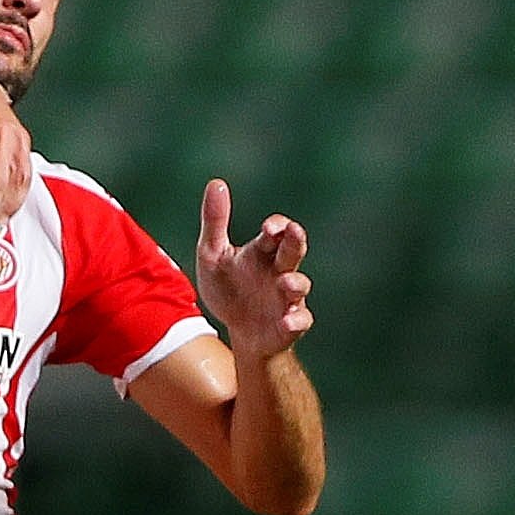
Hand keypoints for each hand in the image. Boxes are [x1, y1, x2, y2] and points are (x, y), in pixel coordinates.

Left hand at [196, 181, 312, 359]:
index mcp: (262, 252)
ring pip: (300, 286)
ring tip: (285, 283)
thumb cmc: (229, 289)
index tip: (270, 227)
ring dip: (295, 283)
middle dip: (295, 241)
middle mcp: (279, 271)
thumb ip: (215, 222)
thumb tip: (216, 182)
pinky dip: (296, 321)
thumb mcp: (213, 255)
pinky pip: (300, 321)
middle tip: (294, 232)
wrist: (236, 332)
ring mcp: (288, 298)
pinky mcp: (290, 324)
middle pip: (294, 251)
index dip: (277, 227)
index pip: (276, 232)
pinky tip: (287, 322)